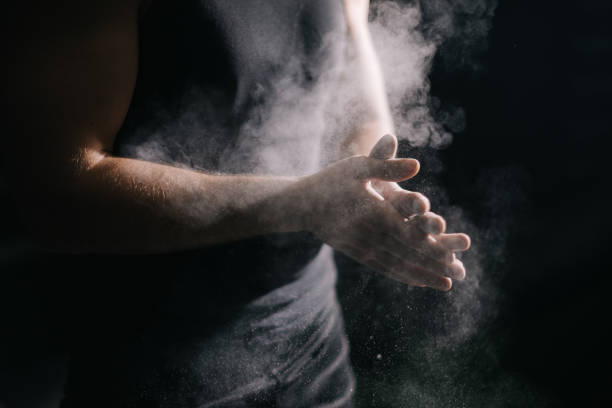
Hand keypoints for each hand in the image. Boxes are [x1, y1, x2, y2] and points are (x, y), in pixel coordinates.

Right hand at [299, 135, 469, 290]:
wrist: (301, 205)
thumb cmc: (331, 181)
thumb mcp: (358, 167)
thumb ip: (387, 166)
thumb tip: (417, 165)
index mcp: (375, 214)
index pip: (410, 235)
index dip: (434, 247)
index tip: (455, 257)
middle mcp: (371, 236)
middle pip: (409, 254)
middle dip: (435, 265)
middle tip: (460, 276)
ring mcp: (364, 248)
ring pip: (398, 265)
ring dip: (424, 275)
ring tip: (446, 284)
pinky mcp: (358, 253)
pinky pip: (384, 268)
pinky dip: (403, 275)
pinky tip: (418, 282)